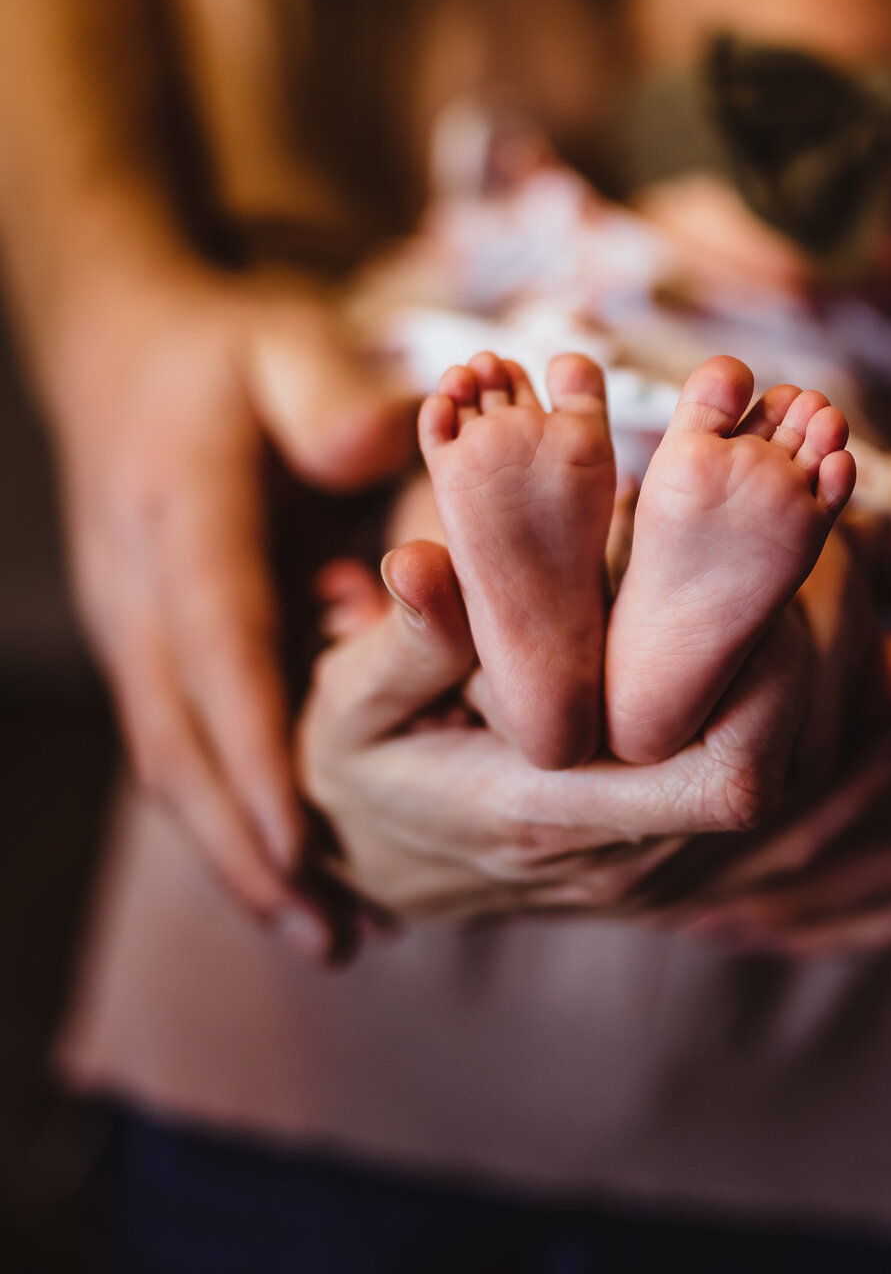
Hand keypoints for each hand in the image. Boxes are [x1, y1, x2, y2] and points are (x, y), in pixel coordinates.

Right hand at [52, 264, 412, 950]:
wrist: (119, 348)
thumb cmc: (225, 347)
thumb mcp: (285, 339)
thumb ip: (334, 400)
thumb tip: (387, 452)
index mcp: (183, 511)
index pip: (217, 643)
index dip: (255, 747)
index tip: (301, 843)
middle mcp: (139, 583)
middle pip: (175, 734)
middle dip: (241, 843)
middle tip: (323, 934)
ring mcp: (127, 618)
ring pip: (165, 756)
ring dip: (230, 850)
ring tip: (315, 934)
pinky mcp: (139, 639)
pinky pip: (171, 740)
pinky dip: (221, 811)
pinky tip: (279, 867)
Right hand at [297, 540, 813, 924]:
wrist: (368, 865)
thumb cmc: (359, 772)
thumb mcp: (349, 705)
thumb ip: (401, 643)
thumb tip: (420, 561)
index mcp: (551, 815)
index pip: (723, 777)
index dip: (777, 681)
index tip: (773, 577)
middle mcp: (629, 859)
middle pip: (790, 777)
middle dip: (823, 657)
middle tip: (821, 542)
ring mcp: (663, 869)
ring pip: (805, 799)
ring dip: (845, 694)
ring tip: (859, 579)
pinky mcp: (679, 856)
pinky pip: (795, 827)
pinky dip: (855, 757)